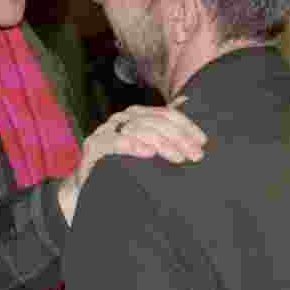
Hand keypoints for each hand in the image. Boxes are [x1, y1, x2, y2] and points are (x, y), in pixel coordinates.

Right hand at [59, 96, 206, 222]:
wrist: (87, 190)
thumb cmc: (122, 167)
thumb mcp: (147, 147)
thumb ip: (163, 126)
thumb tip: (186, 99)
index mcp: (135, 115)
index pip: (165, 114)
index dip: (185, 126)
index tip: (202, 142)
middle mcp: (121, 119)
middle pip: (155, 121)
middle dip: (178, 137)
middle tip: (195, 155)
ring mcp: (106, 131)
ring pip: (138, 129)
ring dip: (161, 143)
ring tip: (178, 157)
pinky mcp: (93, 146)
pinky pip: (114, 141)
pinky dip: (132, 145)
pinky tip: (147, 153)